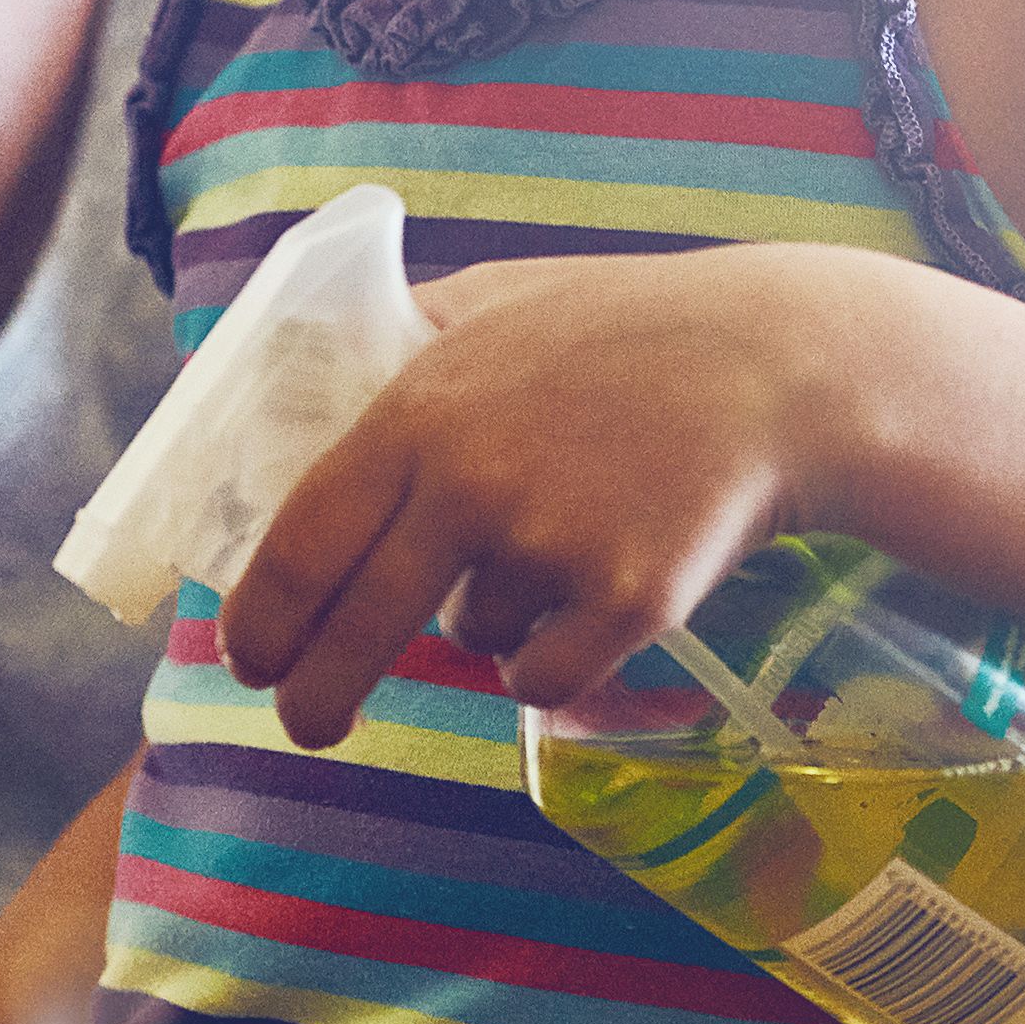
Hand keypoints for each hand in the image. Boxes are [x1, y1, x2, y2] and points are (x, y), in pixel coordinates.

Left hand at [218, 251, 887, 747]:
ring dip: (489, 618)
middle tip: (309, 723)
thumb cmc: (626, 326)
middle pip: (357, 629)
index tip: (247, 658)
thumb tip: (305, 383)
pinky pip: (545, 675)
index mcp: (418, 413)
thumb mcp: (492, 301)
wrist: (777, 365)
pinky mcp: (626, 602)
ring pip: (470, 639)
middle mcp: (470, 486)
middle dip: (318, 694)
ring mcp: (550, 548)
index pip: (301, 542)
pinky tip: (597, 590)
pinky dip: (555, 656)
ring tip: (558, 539)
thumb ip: (400, 344)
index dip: (261, 617)